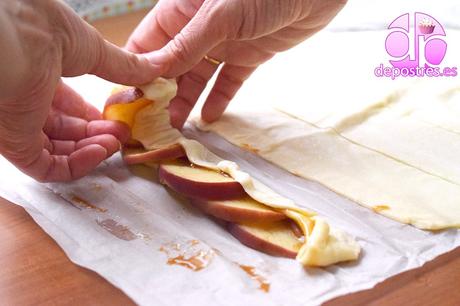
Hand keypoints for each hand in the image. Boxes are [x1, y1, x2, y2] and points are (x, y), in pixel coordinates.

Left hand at [0, 0, 160, 181]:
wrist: (16, 36)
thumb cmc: (45, 29)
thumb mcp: (93, 49)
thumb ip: (123, 67)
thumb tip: (154, 70)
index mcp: (40, 77)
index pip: (68, 108)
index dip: (95, 117)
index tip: (118, 120)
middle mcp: (27, 102)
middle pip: (67, 131)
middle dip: (99, 135)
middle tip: (123, 134)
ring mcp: (20, 126)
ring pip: (59, 152)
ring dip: (93, 151)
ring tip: (117, 143)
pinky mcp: (15, 146)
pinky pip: (47, 168)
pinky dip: (78, 165)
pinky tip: (102, 151)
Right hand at [126, 0, 345, 127]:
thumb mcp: (219, 15)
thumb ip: (188, 44)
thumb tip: (155, 71)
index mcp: (181, 11)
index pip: (148, 44)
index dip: (136, 71)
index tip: (129, 100)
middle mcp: (199, 29)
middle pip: (171, 65)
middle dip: (161, 92)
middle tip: (154, 122)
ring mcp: (225, 43)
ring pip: (198, 77)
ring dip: (187, 100)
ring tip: (178, 125)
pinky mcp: (249, 55)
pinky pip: (228, 81)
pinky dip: (219, 98)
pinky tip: (209, 116)